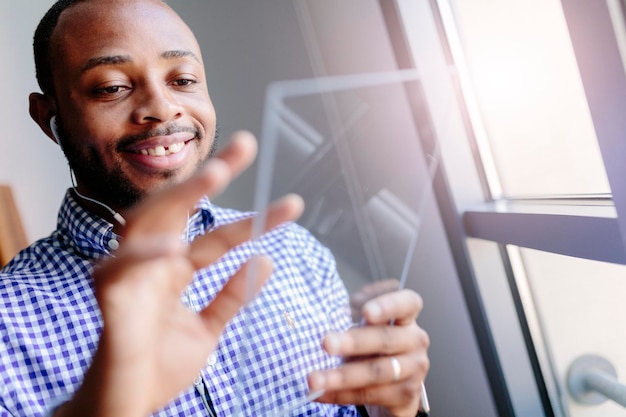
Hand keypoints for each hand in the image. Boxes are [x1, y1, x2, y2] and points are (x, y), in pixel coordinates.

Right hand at [57, 132, 303, 416]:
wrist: (128, 409)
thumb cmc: (158, 367)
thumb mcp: (208, 330)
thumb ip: (232, 296)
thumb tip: (264, 260)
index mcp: (174, 270)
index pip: (216, 234)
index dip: (253, 218)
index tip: (292, 204)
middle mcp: (153, 264)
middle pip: (180, 209)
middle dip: (210, 175)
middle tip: (246, 144)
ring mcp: (130, 277)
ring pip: (150, 222)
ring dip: (181, 197)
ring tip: (216, 174)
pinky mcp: (109, 299)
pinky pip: (121, 269)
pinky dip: (144, 255)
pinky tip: (173, 245)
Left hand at [308, 287, 429, 416]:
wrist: (392, 386)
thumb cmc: (375, 347)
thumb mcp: (367, 327)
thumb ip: (356, 315)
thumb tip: (338, 311)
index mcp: (406, 317)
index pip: (407, 303)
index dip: (388, 305)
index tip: (366, 312)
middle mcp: (415, 341)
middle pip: (385, 339)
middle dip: (353, 342)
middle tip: (327, 343)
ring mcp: (414, 369)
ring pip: (377, 371)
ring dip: (342, 376)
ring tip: (315, 378)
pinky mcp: (406, 395)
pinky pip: (369, 394)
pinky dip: (341, 394)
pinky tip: (321, 394)